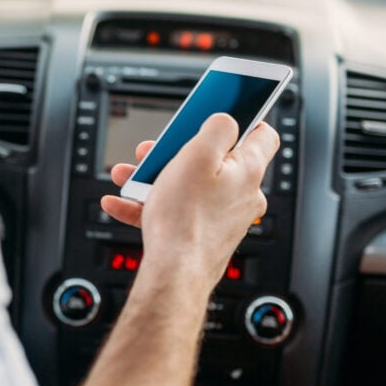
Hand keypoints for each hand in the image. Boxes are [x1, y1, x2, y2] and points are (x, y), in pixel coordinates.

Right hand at [101, 114, 278, 278]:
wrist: (174, 273)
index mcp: (248, 170)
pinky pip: (176, 211)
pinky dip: (150, 204)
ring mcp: (223, 217)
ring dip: (157, 177)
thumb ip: (217, 128)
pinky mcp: (203, 234)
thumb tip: (227, 120)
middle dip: (178, 150)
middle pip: (214, 159)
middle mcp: (242, 195)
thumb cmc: (187, 218)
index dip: (244, 117)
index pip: (262, 134)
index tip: (222, 112)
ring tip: (131, 176)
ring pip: (190, 185)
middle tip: (156, 149)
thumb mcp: (198, 154)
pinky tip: (122, 202)